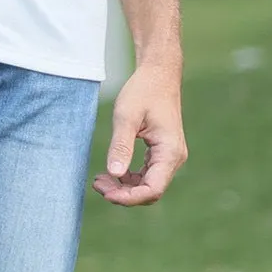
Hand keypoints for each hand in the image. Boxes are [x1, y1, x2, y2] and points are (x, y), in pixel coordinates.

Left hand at [93, 62, 186, 206]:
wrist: (158, 74)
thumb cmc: (143, 91)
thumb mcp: (126, 116)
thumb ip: (121, 145)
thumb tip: (114, 173)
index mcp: (170, 151)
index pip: (152, 189)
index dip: (129, 197)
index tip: (106, 193)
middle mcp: (174, 158)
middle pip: (150, 191)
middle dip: (124, 193)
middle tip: (97, 184)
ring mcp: (169, 156)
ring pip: (148, 184)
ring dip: (125, 187)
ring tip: (100, 180)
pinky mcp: (162, 153)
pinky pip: (147, 174)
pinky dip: (129, 178)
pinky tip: (112, 172)